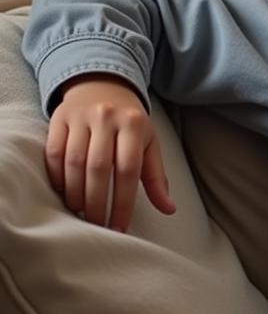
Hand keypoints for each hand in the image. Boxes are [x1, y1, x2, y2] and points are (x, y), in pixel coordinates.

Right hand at [45, 74, 175, 232]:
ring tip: (79, 212)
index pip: (129, 170)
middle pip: (99, 168)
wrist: (103, 86)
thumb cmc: (130, 123)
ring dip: (75, 193)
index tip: (119, 227)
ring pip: (73, 162)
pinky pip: (53, 152)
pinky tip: (63, 192)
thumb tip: (169, 209)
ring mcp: (81, 116)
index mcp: (134, 124)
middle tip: (96, 224)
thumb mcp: (149, 144)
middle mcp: (107, 117)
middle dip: (96, 202)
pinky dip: (56, 176)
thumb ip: (157, 177)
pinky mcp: (58, 118)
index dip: (122, 202)